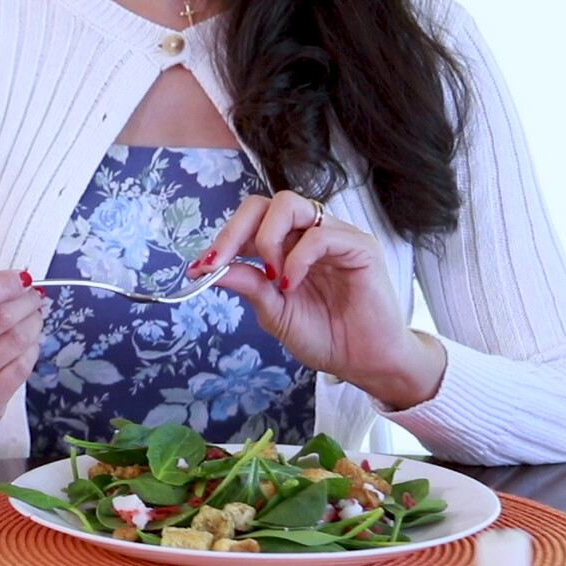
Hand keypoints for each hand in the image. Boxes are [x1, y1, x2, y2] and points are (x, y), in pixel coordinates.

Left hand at [192, 192, 445, 408]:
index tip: (200, 266)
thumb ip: (249, 286)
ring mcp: (336, 236)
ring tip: (271, 278)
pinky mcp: (360, 246)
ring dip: (266, 239)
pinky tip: (291, 285)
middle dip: (235, 230)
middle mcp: (310, 234)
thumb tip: (210, 268)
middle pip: (266, 203)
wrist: (365, 363)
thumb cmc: (326, 336)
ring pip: (290, 205)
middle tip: (220, 262)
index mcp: (288, 246)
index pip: (251, 221)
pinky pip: (320, 235)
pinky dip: (297, 258)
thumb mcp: (275, 313)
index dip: (224, 239)